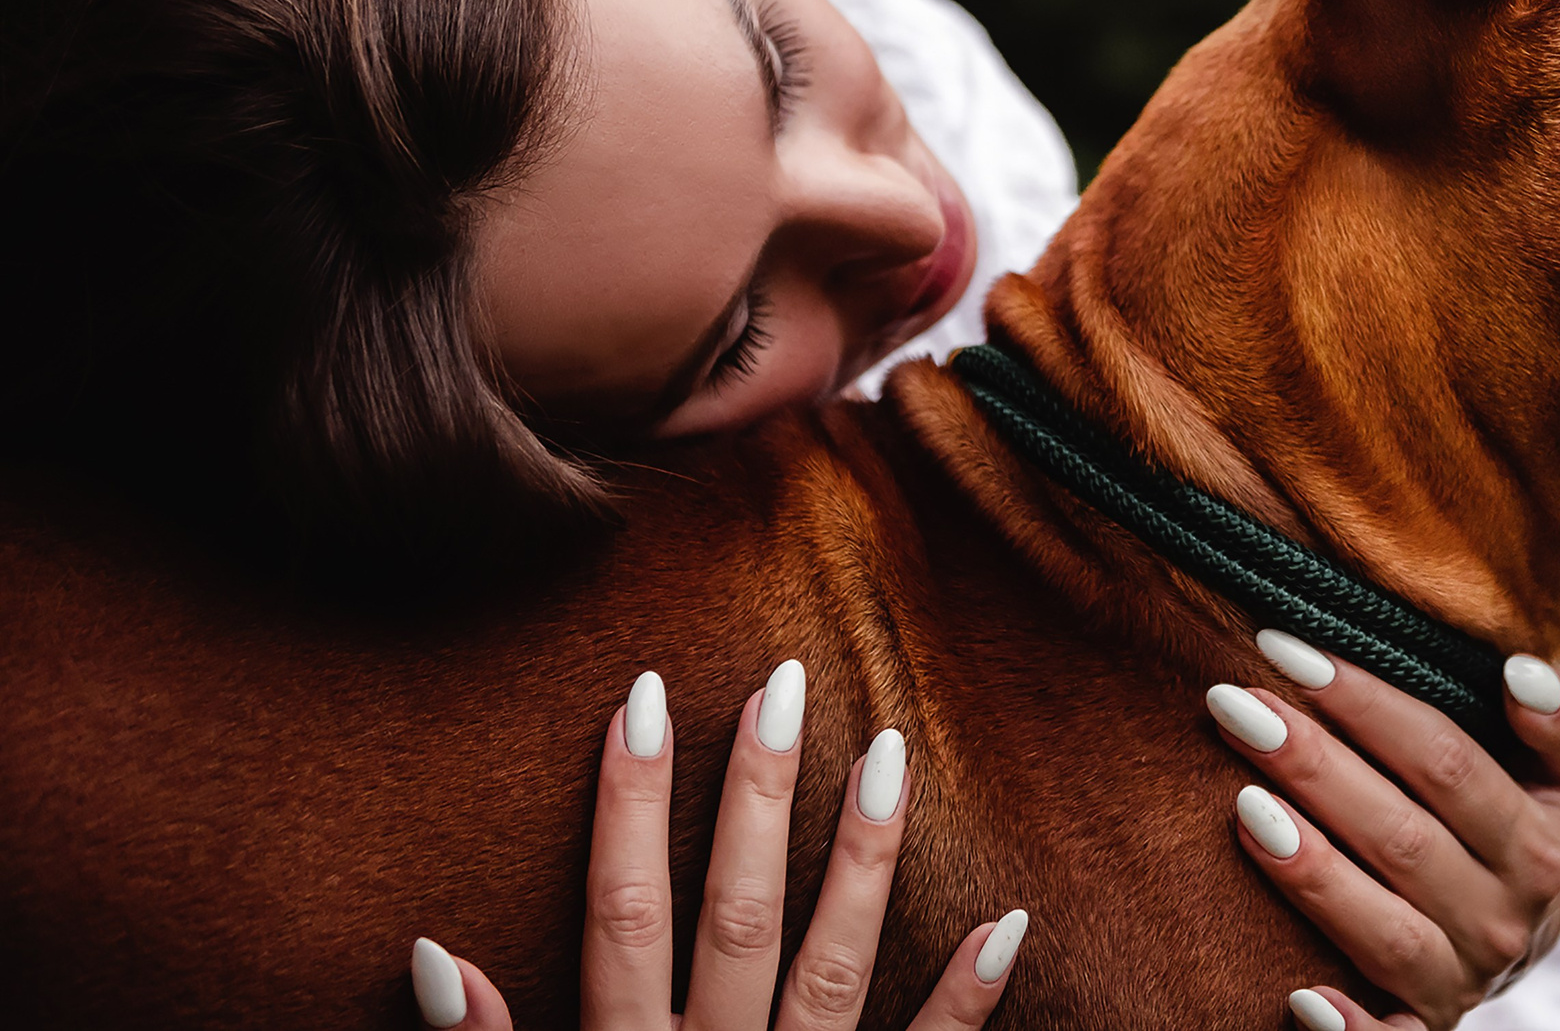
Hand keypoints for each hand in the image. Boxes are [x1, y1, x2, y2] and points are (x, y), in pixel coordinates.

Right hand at [410, 659, 1028, 1029]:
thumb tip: (432, 954)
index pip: (620, 913)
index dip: (628, 803)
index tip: (642, 696)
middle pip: (735, 915)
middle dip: (755, 797)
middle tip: (784, 681)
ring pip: (833, 968)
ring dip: (861, 859)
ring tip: (887, 748)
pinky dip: (968, 997)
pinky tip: (1009, 917)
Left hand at [1206, 638, 1559, 1030]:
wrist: (1524, 931)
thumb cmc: (1517, 816)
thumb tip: (1520, 674)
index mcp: (1542, 842)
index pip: (1446, 760)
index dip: (1368, 703)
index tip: (1291, 651)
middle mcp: (1508, 917)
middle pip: (1401, 835)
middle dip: (1313, 764)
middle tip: (1234, 704)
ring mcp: (1463, 980)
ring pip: (1385, 929)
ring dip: (1312, 872)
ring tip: (1243, 808)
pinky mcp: (1425, 1027)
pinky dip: (1351, 1030)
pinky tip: (1298, 998)